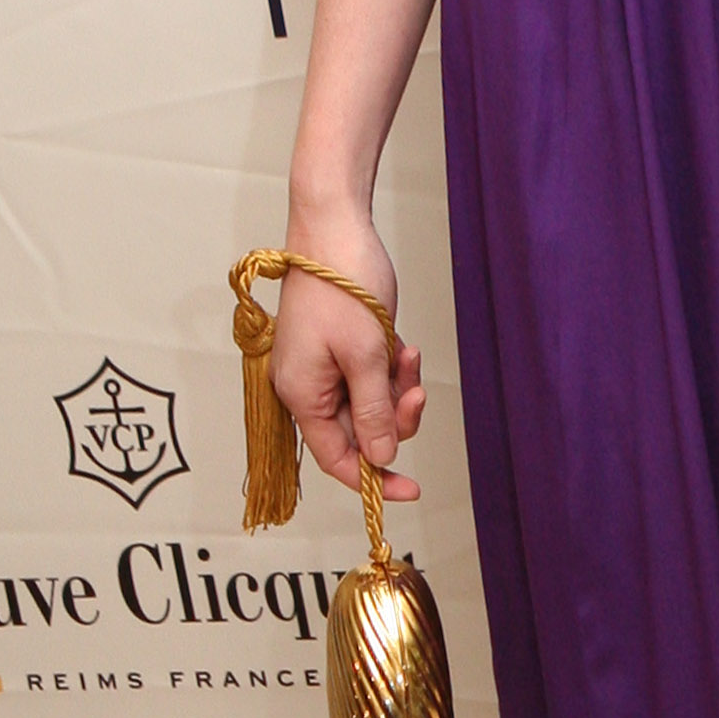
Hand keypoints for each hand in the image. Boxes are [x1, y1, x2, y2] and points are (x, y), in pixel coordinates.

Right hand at [271, 228, 426, 498]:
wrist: (335, 228)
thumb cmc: (343, 286)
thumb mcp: (366, 355)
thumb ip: (373, 412)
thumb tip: (378, 458)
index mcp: (302, 394)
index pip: (335, 458)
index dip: (372, 478)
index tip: (411, 489)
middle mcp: (307, 386)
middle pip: (359, 432)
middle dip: (394, 417)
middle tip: (416, 390)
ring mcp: (323, 367)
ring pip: (371, 404)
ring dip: (397, 388)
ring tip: (408, 355)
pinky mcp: (341, 348)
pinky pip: (372, 377)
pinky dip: (392, 368)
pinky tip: (403, 345)